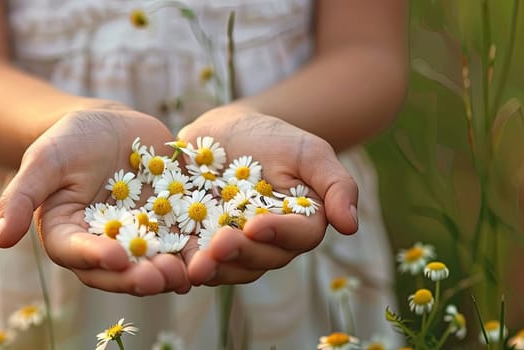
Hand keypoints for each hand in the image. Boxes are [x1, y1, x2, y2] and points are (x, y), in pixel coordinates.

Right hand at [0, 105, 191, 294]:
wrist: (111, 125)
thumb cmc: (69, 140)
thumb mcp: (45, 159)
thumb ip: (22, 196)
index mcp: (69, 237)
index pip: (78, 254)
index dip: (96, 259)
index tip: (115, 257)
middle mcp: (105, 249)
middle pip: (122, 271)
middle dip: (142, 277)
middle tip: (162, 276)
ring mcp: (142, 240)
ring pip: (157, 264)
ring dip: (176, 271)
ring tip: (193, 270)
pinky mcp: (172, 227)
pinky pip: (188, 242)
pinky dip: (202, 248)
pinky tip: (220, 247)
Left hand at [177, 105, 358, 285]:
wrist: (224, 131)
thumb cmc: (273, 138)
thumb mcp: (308, 151)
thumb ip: (336, 184)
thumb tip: (351, 226)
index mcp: (300, 225)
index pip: (298, 237)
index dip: (278, 233)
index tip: (256, 223)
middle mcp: (268, 245)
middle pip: (260, 259)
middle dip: (240, 253)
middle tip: (220, 244)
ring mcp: (233, 248)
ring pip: (228, 268)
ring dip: (213, 269)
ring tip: (196, 264)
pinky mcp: (199, 244)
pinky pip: (194, 261)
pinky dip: (183, 265)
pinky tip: (172, 266)